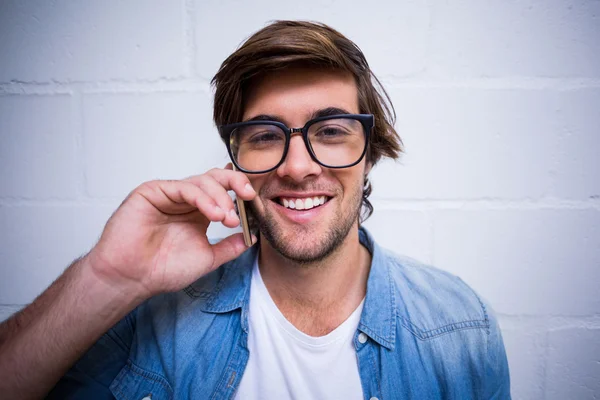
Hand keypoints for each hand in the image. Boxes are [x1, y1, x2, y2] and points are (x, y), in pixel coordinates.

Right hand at [85, 166, 255, 298]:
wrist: (133, 278)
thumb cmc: (163, 270)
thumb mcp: (208, 258)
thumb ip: (230, 247)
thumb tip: (252, 238)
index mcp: (199, 212)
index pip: (224, 191)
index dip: (241, 192)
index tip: (256, 202)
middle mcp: (186, 200)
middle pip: (216, 178)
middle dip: (236, 183)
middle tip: (249, 196)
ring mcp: (170, 194)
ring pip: (203, 181)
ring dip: (220, 197)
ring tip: (227, 218)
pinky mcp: (153, 191)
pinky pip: (184, 187)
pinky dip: (203, 198)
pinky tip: (213, 213)